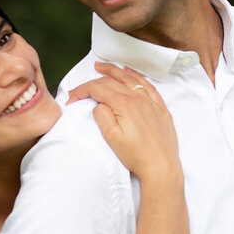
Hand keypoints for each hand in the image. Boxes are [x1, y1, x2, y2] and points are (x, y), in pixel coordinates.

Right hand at [68, 64, 180, 183]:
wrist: (161, 166)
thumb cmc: (136, 155)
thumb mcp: (112, 137)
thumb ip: (102, 116)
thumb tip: (99, 103)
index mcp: (124, 104)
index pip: (98, 88)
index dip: (82, 91)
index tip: (72, 98)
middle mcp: (138, 98)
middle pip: (112, 80)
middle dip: (93, 80)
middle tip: (82, 84)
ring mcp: (151, 101)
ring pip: (130, 78)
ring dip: (114, 70)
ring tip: (101, 67)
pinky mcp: (160, 108)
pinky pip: (147, 85)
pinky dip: (136, 76)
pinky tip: (130, 73)